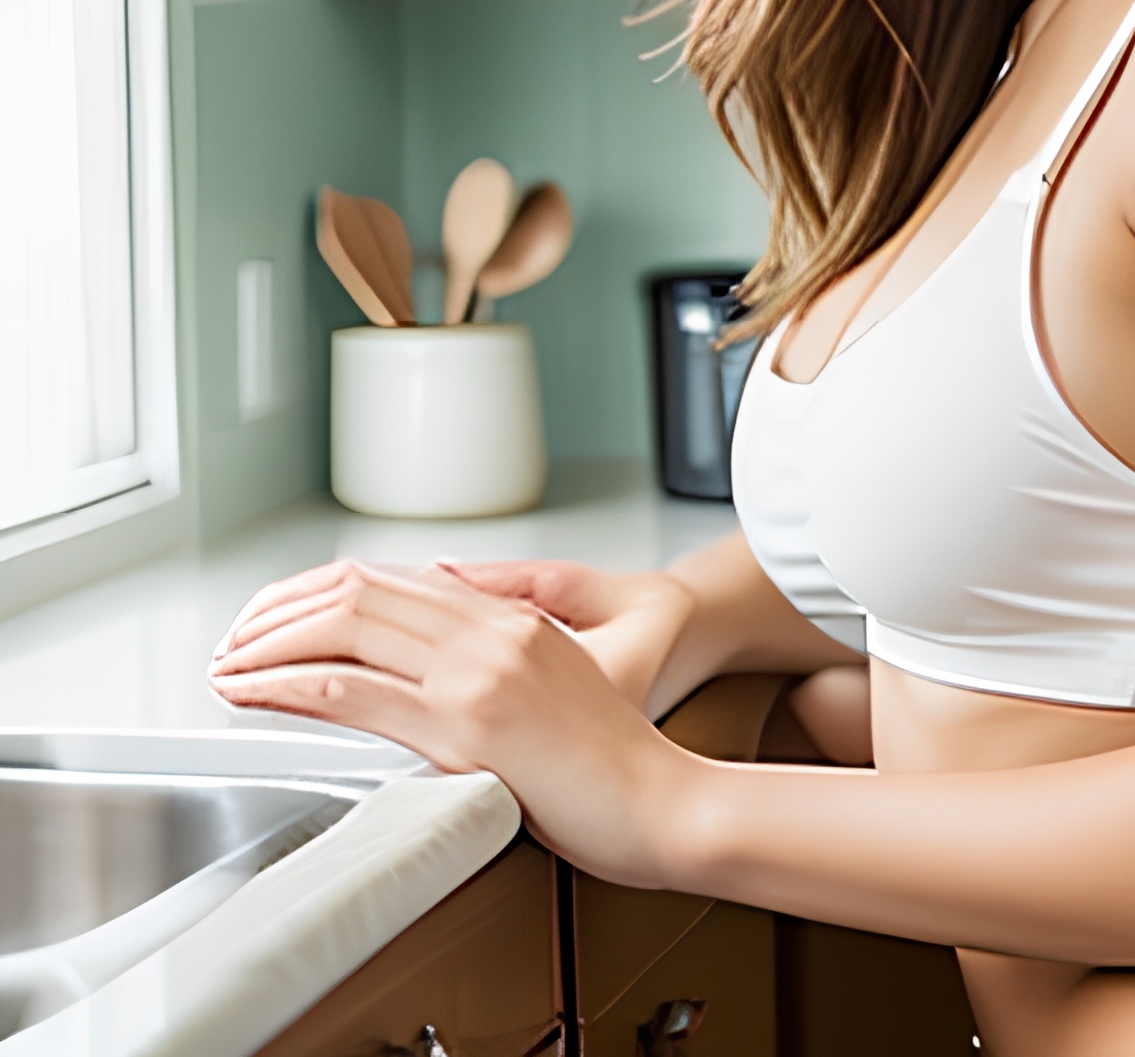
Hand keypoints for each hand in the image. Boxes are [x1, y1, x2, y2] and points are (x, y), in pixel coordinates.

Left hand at [208, 560, 697, 886]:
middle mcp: (494, 631)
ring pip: (348, 626)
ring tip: (230, 662)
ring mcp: (479, 672)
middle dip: (284, 607)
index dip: (326, 589)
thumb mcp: (557, 685)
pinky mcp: (465, 725)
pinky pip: (354, 690)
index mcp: (516, 620)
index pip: (399, 579)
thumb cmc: (614, 763)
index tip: (284, 613)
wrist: (660, 800)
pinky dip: (287, 684)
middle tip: (238, 635)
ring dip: (271, 640)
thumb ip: (499, 662)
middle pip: (364, 590)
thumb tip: (431, 668)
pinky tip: (253, 690)